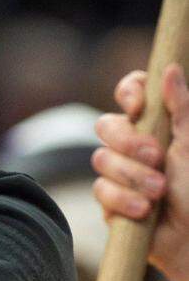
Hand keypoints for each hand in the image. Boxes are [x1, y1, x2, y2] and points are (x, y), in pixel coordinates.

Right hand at [92, 63, 188, 280]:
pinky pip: (100, 190)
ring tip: (159, 193)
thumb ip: (182, 108)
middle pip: (106, 125)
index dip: (128, 93)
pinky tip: (144, 210)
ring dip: (132, 176)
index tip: (139, 106)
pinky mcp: (109, 201)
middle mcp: (135, 144)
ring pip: (100, 160)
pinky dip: (123, 200)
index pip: (130, 92)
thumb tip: (171, 70)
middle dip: (129, 142)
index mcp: (158, 124)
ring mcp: (120, 173)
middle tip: (157, 158)